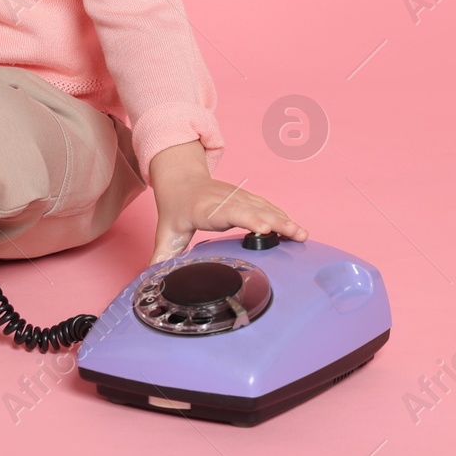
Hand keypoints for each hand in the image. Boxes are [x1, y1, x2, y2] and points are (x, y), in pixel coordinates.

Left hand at [150, 174, 308, 264]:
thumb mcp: (166, 230)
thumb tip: (152, 276)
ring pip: (264, 207)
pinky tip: (296, 229)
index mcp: (205, 209)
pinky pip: (267, 207)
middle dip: (276, 221)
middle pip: (254, 209)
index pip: (228, 213)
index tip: (263, 229)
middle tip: (296, 235)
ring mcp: (239, 197)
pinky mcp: (247, 198)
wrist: (181, 179)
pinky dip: (282, 217)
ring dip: (284, 220)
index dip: (246, 219)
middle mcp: (226, 200)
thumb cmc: (176, 207)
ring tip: (302, 235)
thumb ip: (162, 255)